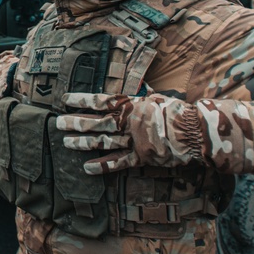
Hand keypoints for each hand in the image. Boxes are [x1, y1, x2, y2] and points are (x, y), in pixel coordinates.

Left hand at [56, 92, 201, 174]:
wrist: (196, 132)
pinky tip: (86, 167)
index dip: (81, 101)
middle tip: (58, 123)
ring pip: (103, 142)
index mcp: (132, 105)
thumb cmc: (177, 112)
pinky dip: (102, 166)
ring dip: (83, 143)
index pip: (101, 101)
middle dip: (76, 123)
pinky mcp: (141, 158)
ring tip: (66, 143)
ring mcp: (134, 141)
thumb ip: (144, 95)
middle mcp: (129, 122)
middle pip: (97, 122)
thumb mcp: (158, 98)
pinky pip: (119, 163)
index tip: (64, 100)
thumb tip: (139, 86)